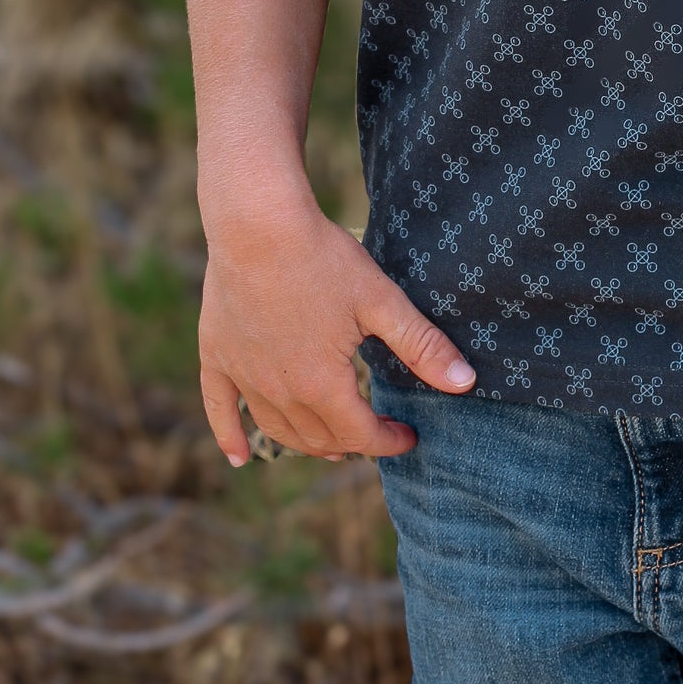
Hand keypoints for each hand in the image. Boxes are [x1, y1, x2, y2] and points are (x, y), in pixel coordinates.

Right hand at [197, 184, 475, 465]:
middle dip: (352, 443)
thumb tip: (466, 383)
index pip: (360, 434)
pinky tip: (239, 458)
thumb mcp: (382, 302)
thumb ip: (422, 347)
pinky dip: (230, 437)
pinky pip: (220, 410)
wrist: (257, 225)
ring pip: (277, 430)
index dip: (389, 441)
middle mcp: (278, 392)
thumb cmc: (322, 259)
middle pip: (319, 438)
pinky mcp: (216, 356)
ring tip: (330, 446)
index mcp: (322, 385)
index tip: (409, 436)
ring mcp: (243, 376)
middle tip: (374, 432)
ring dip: (306, 444)